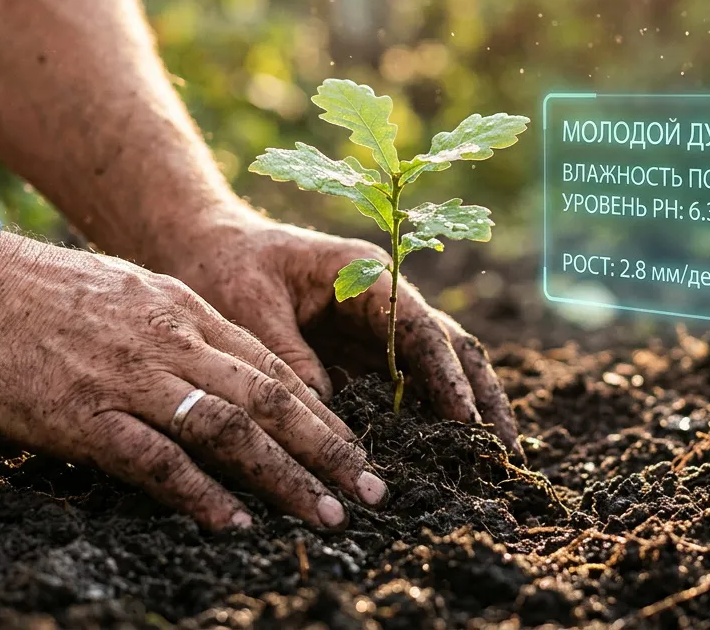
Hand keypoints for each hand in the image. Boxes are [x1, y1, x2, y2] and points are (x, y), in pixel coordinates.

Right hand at [0, 232, 387, 529]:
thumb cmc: (43, 292)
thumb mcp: (132, 293)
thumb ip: (182, 332)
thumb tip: (226, 375)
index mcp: (186, 312)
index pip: (274, 369)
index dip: (323, 416)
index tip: (358, 453)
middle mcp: (172, 341)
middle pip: (270, 400)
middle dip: (329, 451)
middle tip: (373, 495)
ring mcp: (130, 377)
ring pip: (230, 429)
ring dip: (286, 477)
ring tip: (327, 516)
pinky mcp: (83, 413)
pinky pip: (155, 458)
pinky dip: (200, 492)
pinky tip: (233, 522)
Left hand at [160, 205, 521, 458]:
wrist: (204, 250)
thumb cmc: (226, 269)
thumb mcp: (249, 307)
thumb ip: (288, 358)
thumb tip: (326, 417)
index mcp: (364, 274)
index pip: (418, 327)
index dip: (444, 374)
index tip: (464, 420)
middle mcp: (383, 301)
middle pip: (449, 346)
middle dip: (480, 396)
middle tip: (505, 449)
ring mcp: (377, 329)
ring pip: (438, 369)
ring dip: (467, 410)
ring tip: (493, 460)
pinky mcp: (362, 356)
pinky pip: (406, 388)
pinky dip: (429, 420)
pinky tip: (445, 457)